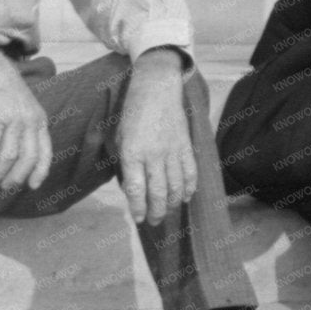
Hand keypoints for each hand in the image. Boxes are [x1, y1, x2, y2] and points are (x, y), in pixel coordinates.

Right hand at [0, 52, 53, 192]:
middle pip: (26, 159)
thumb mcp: (26, 109)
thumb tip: (21, 156)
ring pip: (8, 156)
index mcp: (40, 121)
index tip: (32, 186)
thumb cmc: (7, 92)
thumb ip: (28, 129)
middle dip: (14, 177)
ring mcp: (14, 118)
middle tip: (2, 186)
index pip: (45, 153)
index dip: (40, 173)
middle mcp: (30, 121)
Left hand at [116, 49, 196, 223]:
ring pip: (176, 186)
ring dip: (173, 204)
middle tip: (154, 221)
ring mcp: (172, 151)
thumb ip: (126, 163)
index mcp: (132, 152)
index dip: (138, 208)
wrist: (157, 88)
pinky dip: (190, 188)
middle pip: (158, 193)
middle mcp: (153, 154)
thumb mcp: (120, 136)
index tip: (138, 219)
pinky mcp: (186, 146)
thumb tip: (132, 188)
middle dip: (157, 212)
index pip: (136, 189)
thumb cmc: (133, 112)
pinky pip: (191, 172)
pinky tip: (186, 197)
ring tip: (169, 212)